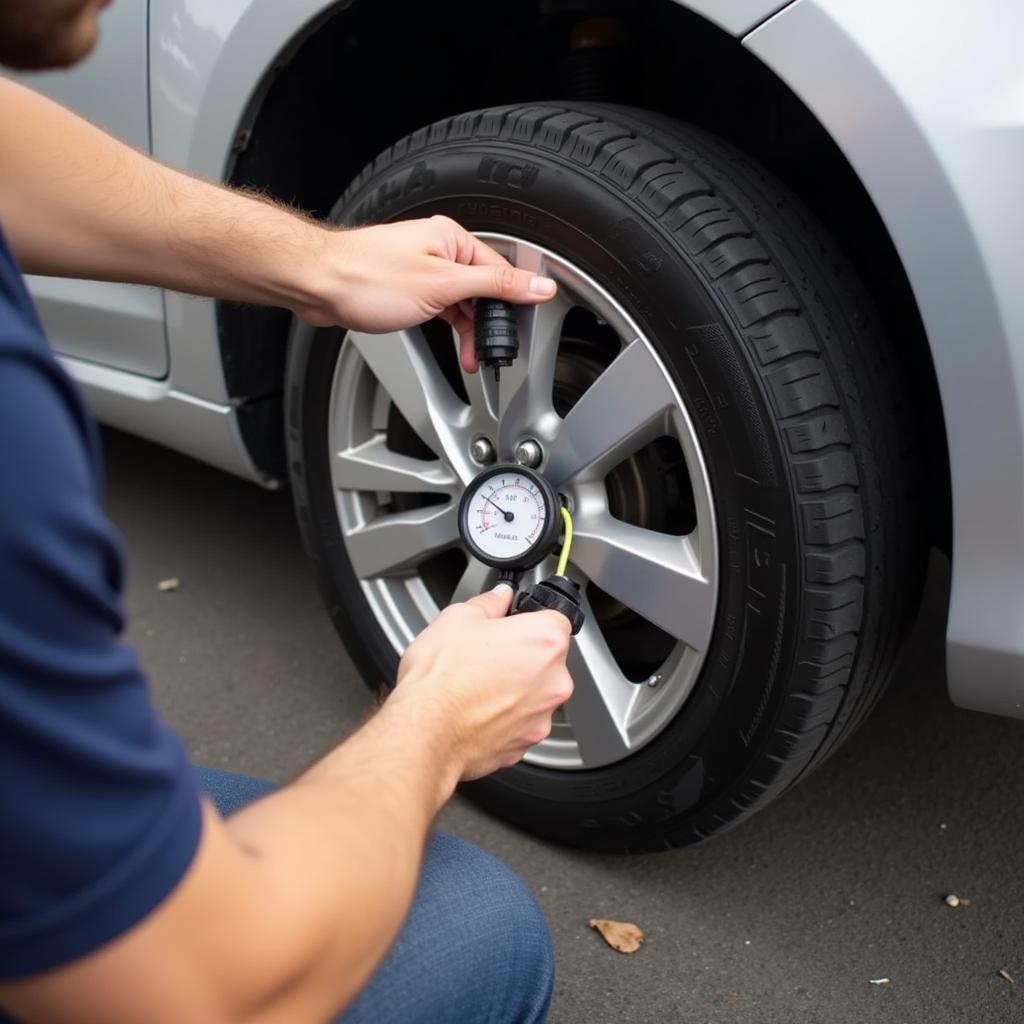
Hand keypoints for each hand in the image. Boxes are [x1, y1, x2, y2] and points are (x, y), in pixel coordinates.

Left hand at [296, 216, 556, 372]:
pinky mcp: (408, 288)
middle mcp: (439, 250)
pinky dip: (450, 328)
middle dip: (489, 325)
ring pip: (462, 303)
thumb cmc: (368, 277)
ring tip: (473, 358)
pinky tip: (454, 346)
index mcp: (453, 239)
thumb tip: (538, 285)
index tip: (521, 329)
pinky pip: (442, 308)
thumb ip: (495, 286)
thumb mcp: (443, 286)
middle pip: (483, 289)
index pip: (501, 271)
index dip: (514, 303)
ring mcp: (422, 270)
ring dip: (469, 332)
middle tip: (492, 353)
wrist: (317, 284)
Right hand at [391, 585, 572, 779]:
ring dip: (515, 686)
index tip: (513, 622)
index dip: (530, 617)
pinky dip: (504, 714)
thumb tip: (499, 598)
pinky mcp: (526, 742)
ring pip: (535, 692)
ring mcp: (542, 715)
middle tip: (487, 653)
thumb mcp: (459, 618)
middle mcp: (554, 680)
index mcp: (545, 641)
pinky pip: (521, 720)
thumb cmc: (442, 679)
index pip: (555, 617)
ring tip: (477, 683)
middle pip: (548, 658)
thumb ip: (490, 603)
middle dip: (522, 654)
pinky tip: (476, 707)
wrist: (425, 731)